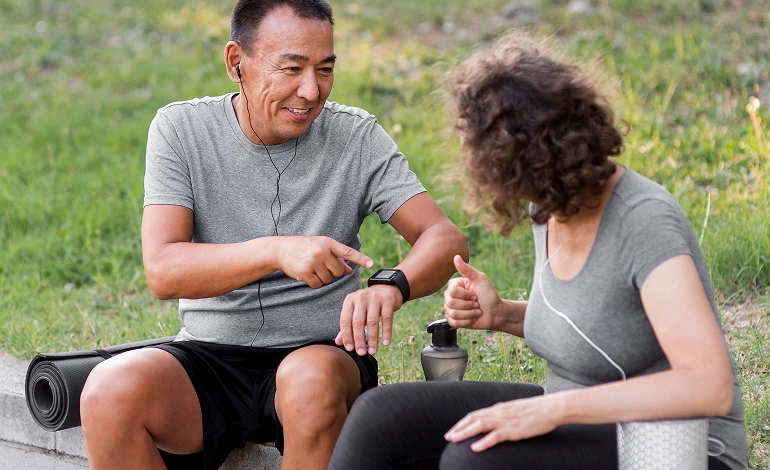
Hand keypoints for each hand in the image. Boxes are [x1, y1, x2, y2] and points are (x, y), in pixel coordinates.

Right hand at [276, 236, 372, 287]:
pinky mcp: (305, 272)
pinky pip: (318, 284)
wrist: (281, 249)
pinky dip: (314, 283)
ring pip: (328, 279)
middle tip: (323, 266)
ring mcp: (313, 262)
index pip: (348, 252)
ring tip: (313, 268)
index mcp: (328, 243)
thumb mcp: (321, 247)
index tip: (371, 264)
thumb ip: (336, 257)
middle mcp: (322, 252)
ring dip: (323, 277)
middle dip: (333, 272)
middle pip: (338, 271)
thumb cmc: (305, 247)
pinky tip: (308, 274)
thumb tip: (349, 270)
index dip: (360, 259)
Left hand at [335, 284, 402, 355]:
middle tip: (361, 353)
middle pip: (358, 322)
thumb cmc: (368, 304)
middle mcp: (360, 297)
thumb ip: (347, 325)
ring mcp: (374, 298)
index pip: (345, 320)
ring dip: (373, 339)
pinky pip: (386, 319)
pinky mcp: (387, 300)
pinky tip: (385, 343)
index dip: (347, 336)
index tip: (350, 349)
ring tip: (373, 351)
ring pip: (372, 322)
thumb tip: (338, 342)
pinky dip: (386, 332)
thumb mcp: (356, 311)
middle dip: (359, 340)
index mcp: (350, 300)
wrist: (386, 289)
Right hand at [443, 255, 502, 330]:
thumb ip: (467, 269)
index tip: (475, 294)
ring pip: (452, 313)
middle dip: (468, 304)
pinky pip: (454, 322)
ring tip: (476, 310)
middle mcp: (450, 296)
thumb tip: (456, 257)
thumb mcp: (480, 280)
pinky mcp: (453, 320)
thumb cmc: (489, 295)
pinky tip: (472, 317)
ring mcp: (450, 308)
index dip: (465, 295)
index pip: (452, 291)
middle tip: (476, 303)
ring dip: (469, 313)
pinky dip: (467, 321)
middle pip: (450, 302)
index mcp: (455, 285)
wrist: (495, 312)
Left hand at [444, 394, 563, 451]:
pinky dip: (483, 442)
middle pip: (473, 418)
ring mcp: (505, 420)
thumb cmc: (537, 411)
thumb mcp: (516, 411)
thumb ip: (505, 416)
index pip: (476, 414)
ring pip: (480, 425)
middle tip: (448, 437)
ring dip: (465, 432)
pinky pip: (495, 436)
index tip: (454, 429)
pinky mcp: (513, 429)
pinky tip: (475, 448)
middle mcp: (499, 412)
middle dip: (459, 428)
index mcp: (499, 408)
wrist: (551, 408)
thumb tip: (497, 423)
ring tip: (454, 440)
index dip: (463, 422)